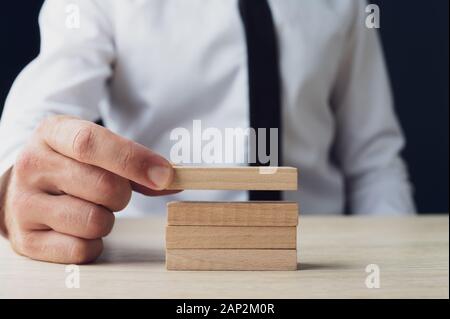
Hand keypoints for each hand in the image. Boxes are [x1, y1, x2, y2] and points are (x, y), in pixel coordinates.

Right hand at [1, 115, 175, 263]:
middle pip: (103, 186)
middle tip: (112, 192)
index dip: (133, 160)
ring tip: (91, 207)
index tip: (164, 175)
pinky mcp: (26, 240)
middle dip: (122, 194)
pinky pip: (81, 249)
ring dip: (106, 220)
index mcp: (53, 133)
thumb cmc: (72, 164)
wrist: (26, 185)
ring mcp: (24, 204)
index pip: (91, 143)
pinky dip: (93, 243)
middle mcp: (32, 165)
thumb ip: (134, 163)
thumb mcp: (96, 149)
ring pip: (94, 222)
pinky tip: (80, 229)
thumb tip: (173, 181)